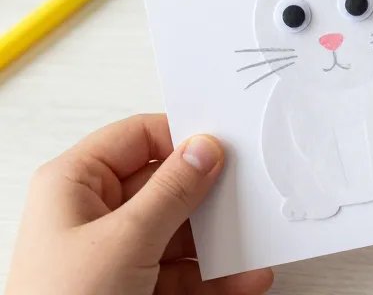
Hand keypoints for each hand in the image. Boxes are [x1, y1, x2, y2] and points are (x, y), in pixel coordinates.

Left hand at [5, 114, 272, 293]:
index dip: (182, 137)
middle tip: (247, 194)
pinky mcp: (135, 287)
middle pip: (167, 185)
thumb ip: (171, 191)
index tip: (226, 146)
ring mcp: (117, 253)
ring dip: (220, 241)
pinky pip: (185, 271)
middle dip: (209, 196)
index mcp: (75, 184)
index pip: (137, 137)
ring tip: (252, 243)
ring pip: (181, 232)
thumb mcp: (124, 240)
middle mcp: (94, 213)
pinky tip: (245, 277)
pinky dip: (217, 277)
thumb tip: (203, 149)